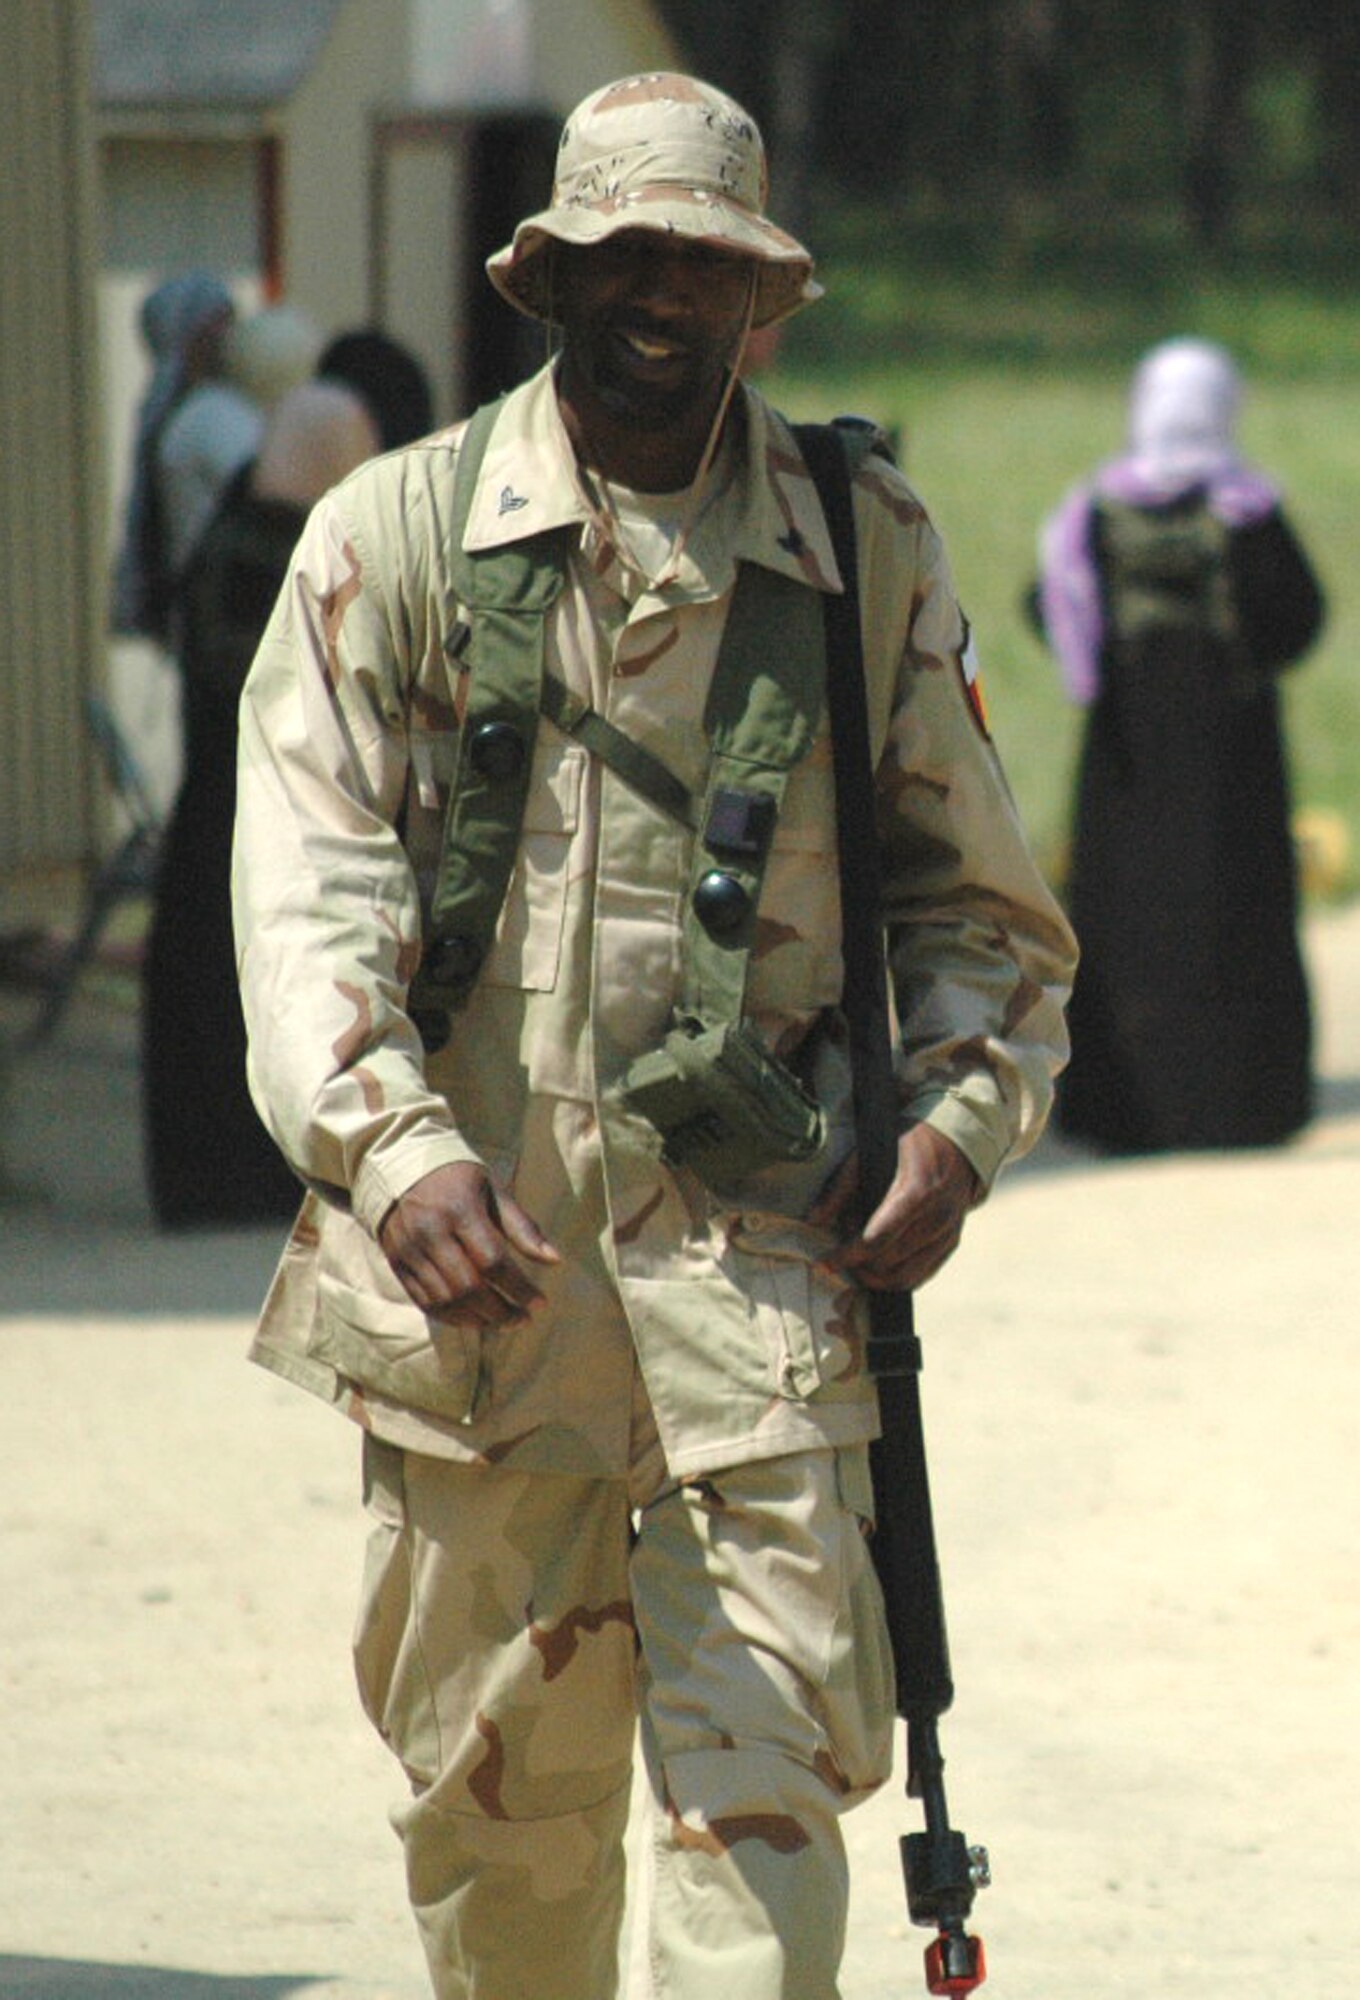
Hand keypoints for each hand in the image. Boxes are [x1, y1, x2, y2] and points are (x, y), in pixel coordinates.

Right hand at [378, 1162, 559, 1326]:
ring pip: (446, 1300)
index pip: (493, 1262)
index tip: (540, 1303)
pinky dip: (452, 1317)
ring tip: (502, 1323)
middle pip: (468, 1287)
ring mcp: (409, 1250)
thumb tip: (555, 1260)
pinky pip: (424, 1302)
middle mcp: (431, 1232)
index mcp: (459, 1210)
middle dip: (500, 1312)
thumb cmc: (459, 1178)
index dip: (519, 1288)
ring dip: (478, 1320)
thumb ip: (523, 1227)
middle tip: (523, 1320)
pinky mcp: (396, 1262)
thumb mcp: (494, 1190)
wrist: (401, 1166)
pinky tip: (473, 1319)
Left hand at [815, 1126, 979, 1292]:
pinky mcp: (951, 1243)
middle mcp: (937, 1217)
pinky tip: (875, 1268)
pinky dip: (894, 1279)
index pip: (877, 1239)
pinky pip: (920, 1275)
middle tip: (843, 1242)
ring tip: (857, 1258)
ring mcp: (947, 1233)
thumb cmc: (909, 1144)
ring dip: (873, 1276)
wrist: (956, 1144)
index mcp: (918, 1192)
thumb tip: (814, 1220)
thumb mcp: (871, 1152)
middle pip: (888, 1261)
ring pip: (904, 1276)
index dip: (847, 1255)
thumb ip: (841, 1187)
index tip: (824, 1262)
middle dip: (857, 1261)